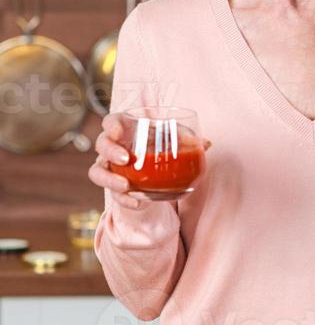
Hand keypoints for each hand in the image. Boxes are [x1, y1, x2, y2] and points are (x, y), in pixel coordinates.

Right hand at [88, 113, 211, 210]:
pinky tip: (139, 203)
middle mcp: (113, 148)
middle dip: (110, 151)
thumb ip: (187, 141)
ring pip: (97, 171)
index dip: (111, 125)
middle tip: (126, 158)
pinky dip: (125, 200)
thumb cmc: (159, 148)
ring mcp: (110, 168)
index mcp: (126, 130)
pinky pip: (113, 195)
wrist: (152, 173)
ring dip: (109, 178)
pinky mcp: (114, 188)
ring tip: (125, 185)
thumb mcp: (172, 143)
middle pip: (101, 144)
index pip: (110, 121)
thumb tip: (207, 143)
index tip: (118, 131)